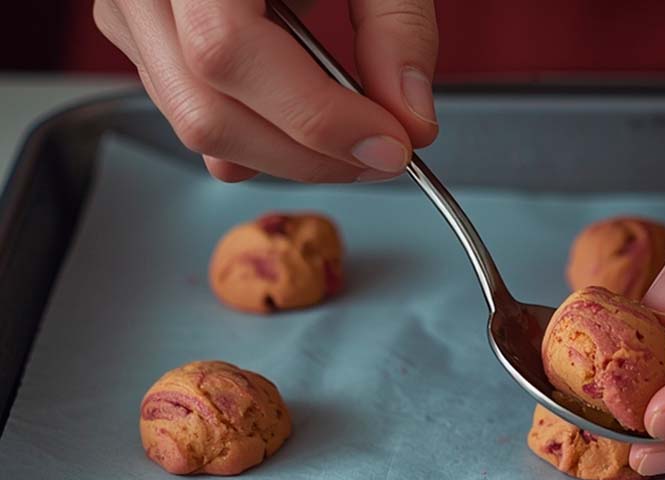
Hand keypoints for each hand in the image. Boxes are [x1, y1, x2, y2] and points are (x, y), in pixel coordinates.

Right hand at [94, 0, 438, 181]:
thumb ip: (397, 25)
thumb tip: (411, 117)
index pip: (228, 51)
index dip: (316, 116)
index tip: (389, 144)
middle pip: (207, 111)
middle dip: (310, 156)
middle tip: (384, 154)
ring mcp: (130, 14)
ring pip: (199, 129)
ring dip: (290, 157)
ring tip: (356, 139)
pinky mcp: (142, 41)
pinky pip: (197, 118)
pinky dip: (263, 140)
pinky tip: (310, 124)